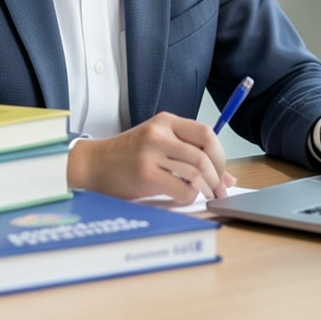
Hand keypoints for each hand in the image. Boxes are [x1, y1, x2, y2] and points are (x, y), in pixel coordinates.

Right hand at [66, 112, 236, 205]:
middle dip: (218, 176)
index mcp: (165, 121)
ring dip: (206, 188)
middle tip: (219, 189)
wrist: (93, 164)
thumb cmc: (127, 156)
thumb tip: (228, 176)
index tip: (222, 170)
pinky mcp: (145, 175)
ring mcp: (151, 153)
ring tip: (205, 195)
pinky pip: (182, 189)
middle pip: (204, 154)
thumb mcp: (158, 145)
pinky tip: (184, 197)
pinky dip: (189, 197)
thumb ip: (190, 155)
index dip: (220, 154)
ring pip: (196, 172)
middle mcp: (159, 133)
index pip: (206, 132)